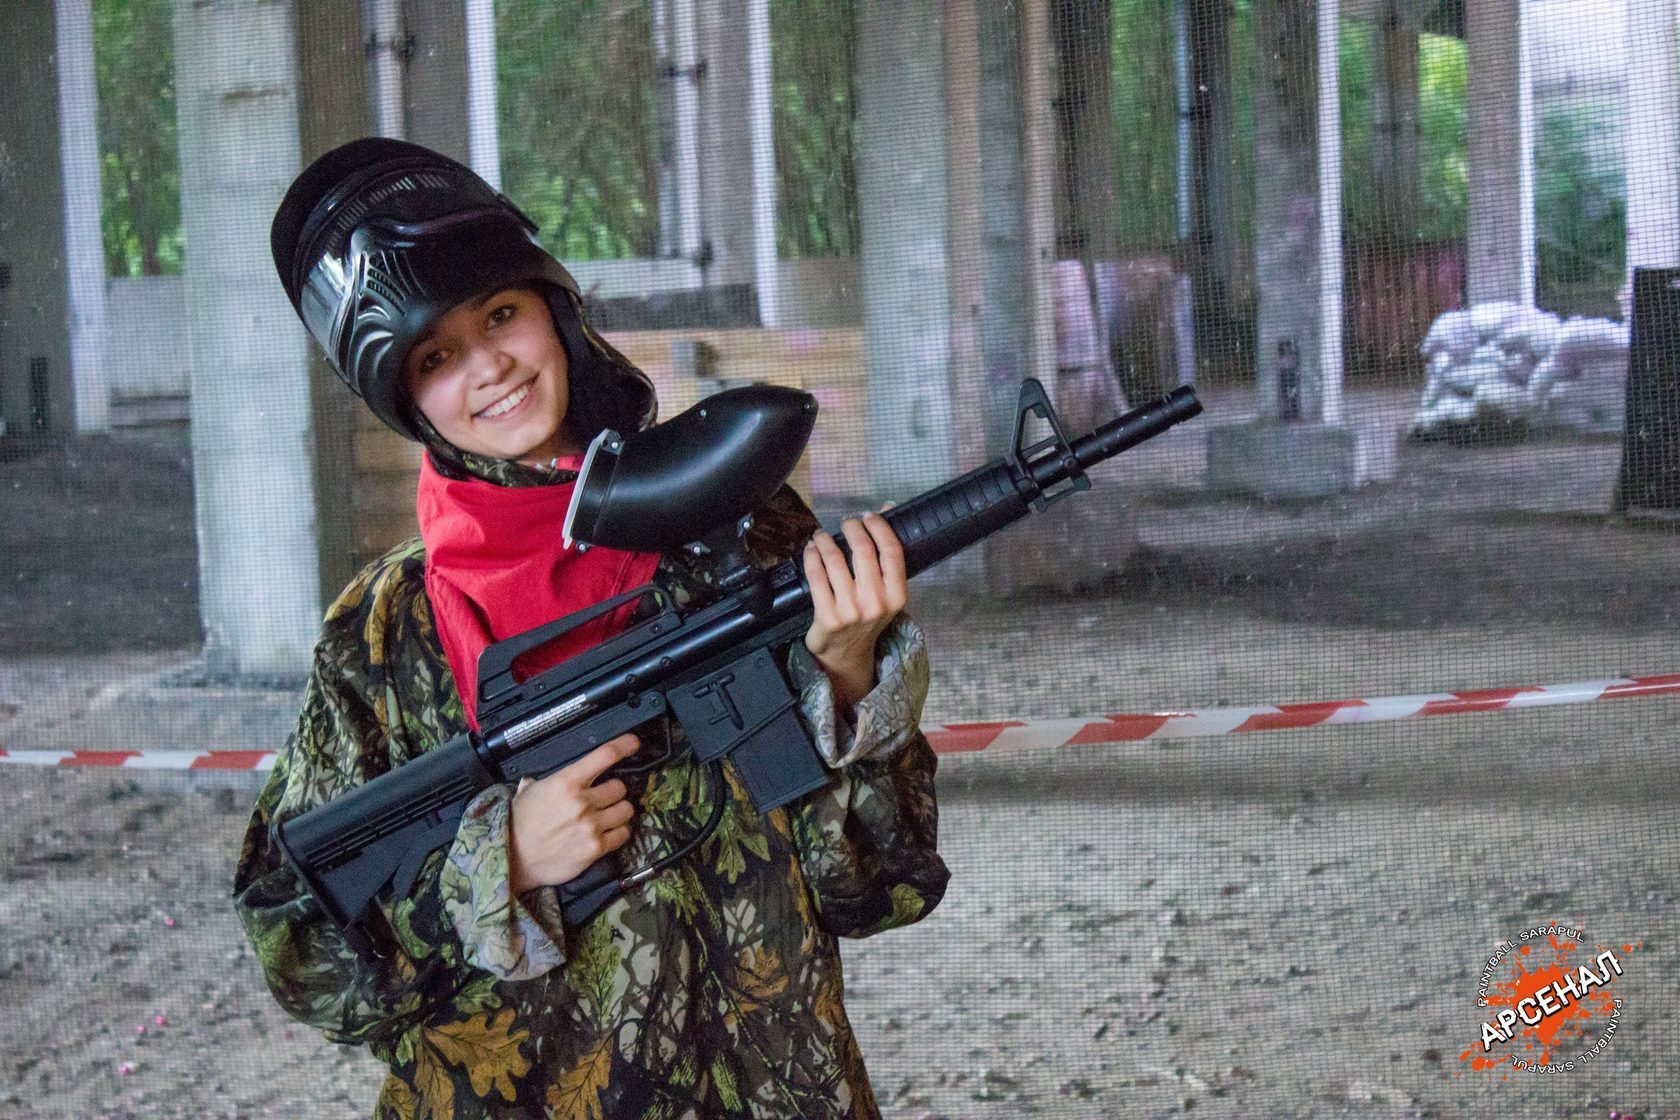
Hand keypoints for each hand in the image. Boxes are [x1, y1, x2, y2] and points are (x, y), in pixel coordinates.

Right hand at [507, 732, 639, 895]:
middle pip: (620, 787)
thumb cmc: (519, 824)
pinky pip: (622, 834)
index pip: (605, 756)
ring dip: (619, 811)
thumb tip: (537, 779)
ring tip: (609, 814)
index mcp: (566, 782)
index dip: (624, 746)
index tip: (633, 743)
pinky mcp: (596, 848)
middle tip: (604, 797)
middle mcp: (582, 802)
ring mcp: (591, 826)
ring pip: (625, 810)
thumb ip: (542, 782)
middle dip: (614, 791)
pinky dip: (619, 832)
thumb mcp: (528, 793)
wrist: (514, 859)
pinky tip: (608, 832)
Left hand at [803, 511, 907, 707]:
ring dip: (825, 541)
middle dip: (851, 528)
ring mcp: (851, 611)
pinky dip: (812, 557)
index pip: (891, 551)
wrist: (847, 654)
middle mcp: (876, 603)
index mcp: (897, 595)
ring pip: (835, 560)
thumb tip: (887, 508)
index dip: (879, 527)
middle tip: (845, 524)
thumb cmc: (868, 616)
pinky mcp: (827, 616)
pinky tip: (811, 550)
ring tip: (821, 536)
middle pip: (862, 551)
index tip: (868, 516)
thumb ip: (887, 553)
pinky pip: (816, 576)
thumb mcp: (885, 590)